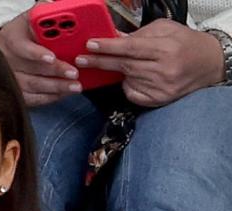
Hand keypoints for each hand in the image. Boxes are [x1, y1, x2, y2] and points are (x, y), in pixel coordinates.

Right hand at [0, 12, 81, 105]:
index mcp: (12, 38)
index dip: (36, 53)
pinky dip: (49, 97)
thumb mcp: (32, 17)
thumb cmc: (25, 31)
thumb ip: (45, 14)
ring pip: (32, 85)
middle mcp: (7, 59)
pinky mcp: (15, 91)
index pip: (22, 47)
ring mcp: (10, 77)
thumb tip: (66, 15)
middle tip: (73, 73)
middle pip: (31, 69)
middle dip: (54, 72)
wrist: (7, 45)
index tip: (52, 57)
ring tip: (74, 86)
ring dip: (55, 87)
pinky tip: (63, 94)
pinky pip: (31, 98)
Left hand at [75, 20, 225, 105]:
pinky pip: (132, 93)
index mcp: (166, 48)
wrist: (209, 65)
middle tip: (82, 60)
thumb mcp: (166, 30)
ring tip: (116, 66)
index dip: (108, 47)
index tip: (90, 45)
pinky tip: (133, 78)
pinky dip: (128, 85)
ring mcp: (161, 88)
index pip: (130, 48)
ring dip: (117, 73)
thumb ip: (139, 34)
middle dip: (100, 62)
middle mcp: (164, 70)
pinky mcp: (158, 100)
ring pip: (127, 80)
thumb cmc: (186, 44)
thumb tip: (114, 37)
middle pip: (124, 66)